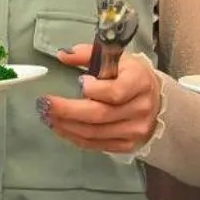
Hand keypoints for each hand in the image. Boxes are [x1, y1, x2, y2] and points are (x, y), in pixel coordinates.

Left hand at [40, 45, 162, 154]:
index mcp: (140, 82)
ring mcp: (134, 130)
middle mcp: (140, 108)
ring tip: (47, 116)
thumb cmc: (131, 75)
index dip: (94, 90)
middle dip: (67, 111)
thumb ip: (88, 54)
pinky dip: (75, 137)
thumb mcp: (115, 58)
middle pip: (99, 115)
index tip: (79, 82)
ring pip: (94, 133)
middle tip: (44, 105)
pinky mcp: (127, 145)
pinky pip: (96, 144)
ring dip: (66, 126)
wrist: (156, 99)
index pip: (116, 91)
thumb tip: (63, 55)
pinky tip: (61, 128)